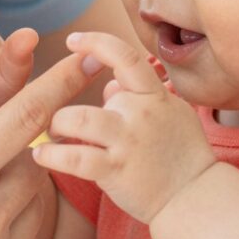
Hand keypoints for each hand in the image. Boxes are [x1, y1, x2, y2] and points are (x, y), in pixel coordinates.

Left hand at [31, 31, 216, 224]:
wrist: (197, 198)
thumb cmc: (182, 157)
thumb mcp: (170, 116)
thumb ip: (139, 97)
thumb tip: (110, 83)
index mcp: (155, 95)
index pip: (125, 56)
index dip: (96, 42)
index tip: (72, 40)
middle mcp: (141, 113)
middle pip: (93, 96)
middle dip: (72, 110)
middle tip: (60, 126)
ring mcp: (128, 141)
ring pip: (77, 119)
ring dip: (57, 125)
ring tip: (51, 136)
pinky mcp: (116, 170)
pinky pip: (75, 158)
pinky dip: (52, 156)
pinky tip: (41, 156)